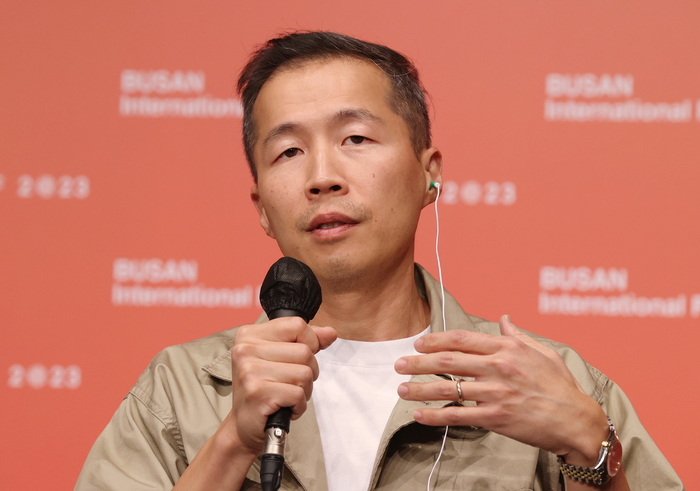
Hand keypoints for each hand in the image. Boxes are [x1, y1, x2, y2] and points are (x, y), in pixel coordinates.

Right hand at [227, 318, 336, 456]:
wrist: (244, 425)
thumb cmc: (264, 388)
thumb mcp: (281, 358)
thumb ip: (306, 342)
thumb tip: (331, 333)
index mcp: (249, 334)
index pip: (298, 325)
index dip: (309, 343)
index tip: (296, 359)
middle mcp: (246, 349)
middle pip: (305, 351)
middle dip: (308, 372)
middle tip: (288, 383)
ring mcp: (250, 371)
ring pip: (305, 373)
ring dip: (303, 390)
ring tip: (285, 396)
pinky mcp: (258, 393)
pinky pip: (298, 394)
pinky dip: (298, 405)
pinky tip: (284, 407)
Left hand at [395, 315, 607, 463]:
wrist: (577, 420)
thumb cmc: (561, 386)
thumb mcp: (543, 352)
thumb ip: (518, 336)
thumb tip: (504, 319)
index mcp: (507, 349)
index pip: (462, 339)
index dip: (435, 340)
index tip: (418, 343)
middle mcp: (498, 368)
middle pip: (448, 361)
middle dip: (418, 362)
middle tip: (398, 364)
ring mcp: (496, 393)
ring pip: (449, 388)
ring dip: (421, 388)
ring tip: (401, 388)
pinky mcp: (496, 418)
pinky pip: (459, 416)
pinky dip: (436, 416)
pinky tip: (419, 414)